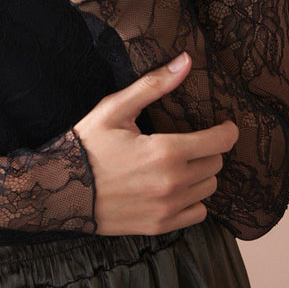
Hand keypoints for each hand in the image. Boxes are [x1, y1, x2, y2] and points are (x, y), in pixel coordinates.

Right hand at [73, 52, 238, 235]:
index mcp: (165, 152)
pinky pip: (198, 213)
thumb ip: (154, 85)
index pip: (219, 142)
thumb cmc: (88, 145)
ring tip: (181, 162)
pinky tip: (175, 187)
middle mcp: (171, 183)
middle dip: (208, 149)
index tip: (224, 126)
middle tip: (191, 141)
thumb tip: (185, 61)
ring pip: (209, 188)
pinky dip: (193, 199)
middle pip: (215, 163)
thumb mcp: (116, 108)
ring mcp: (167, 208)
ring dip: (201, 173)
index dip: (227, 131)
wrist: (61, 189)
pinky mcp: (160, 225)